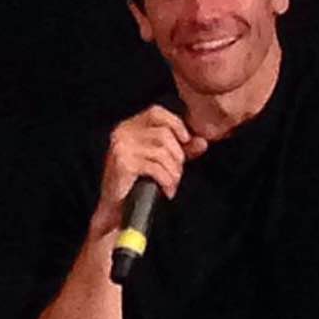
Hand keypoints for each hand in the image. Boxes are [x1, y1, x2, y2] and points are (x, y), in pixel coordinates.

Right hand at [91, 104, 207, 236]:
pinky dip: (166, 181)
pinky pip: (155, 168)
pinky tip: (166, 190)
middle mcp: (123, 132)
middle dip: (177, 157)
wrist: (116, 206)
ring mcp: (122, 147)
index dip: (175, 124)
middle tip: (176, 174)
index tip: (186, 140)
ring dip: (173, 172)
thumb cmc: (136, 182)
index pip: (156, 112)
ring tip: (172, 183)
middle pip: (164, 135)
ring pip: (162, 152)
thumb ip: (181, 149)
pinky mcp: (123, 163)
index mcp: (130, 127)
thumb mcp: (161, 161)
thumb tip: (202, 142)